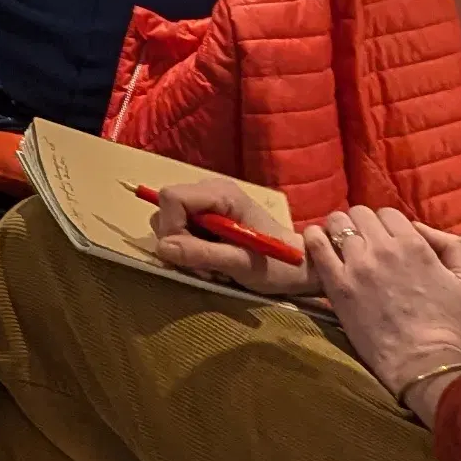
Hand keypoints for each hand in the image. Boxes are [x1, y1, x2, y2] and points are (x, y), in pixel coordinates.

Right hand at [147, 174, 314, 296]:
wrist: (299, 268)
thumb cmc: (277, 265)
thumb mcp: (241, 263)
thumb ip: (202, 253)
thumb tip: (162, 247)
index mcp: (221, 193)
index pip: (171, 197)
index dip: (171, 226)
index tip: (186, 254)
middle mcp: (210, 192)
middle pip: (167, 210)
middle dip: (178, 242)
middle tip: (204, 266)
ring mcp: (207, 204)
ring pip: (170, 222)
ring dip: (184, 250)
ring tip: (211, 267)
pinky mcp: (206, 218)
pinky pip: (180, 230)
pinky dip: (189, 251)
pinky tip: (211, 262)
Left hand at [302, 206, 460, 391]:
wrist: (421, 360)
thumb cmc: (447, 323)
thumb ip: (448, 245)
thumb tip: (417, 226)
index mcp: (414, 245)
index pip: (387, 212)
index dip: (385, 223)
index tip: (384, 237)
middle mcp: (383, 249)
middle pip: (359, 214)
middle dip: (361, 223)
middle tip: (361, 240)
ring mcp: (357, 265)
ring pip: (336, 224)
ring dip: (338, 229)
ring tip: (340, 243)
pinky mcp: (337, 284)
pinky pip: (316, 246)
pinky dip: (314, 238)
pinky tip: (317, 242)